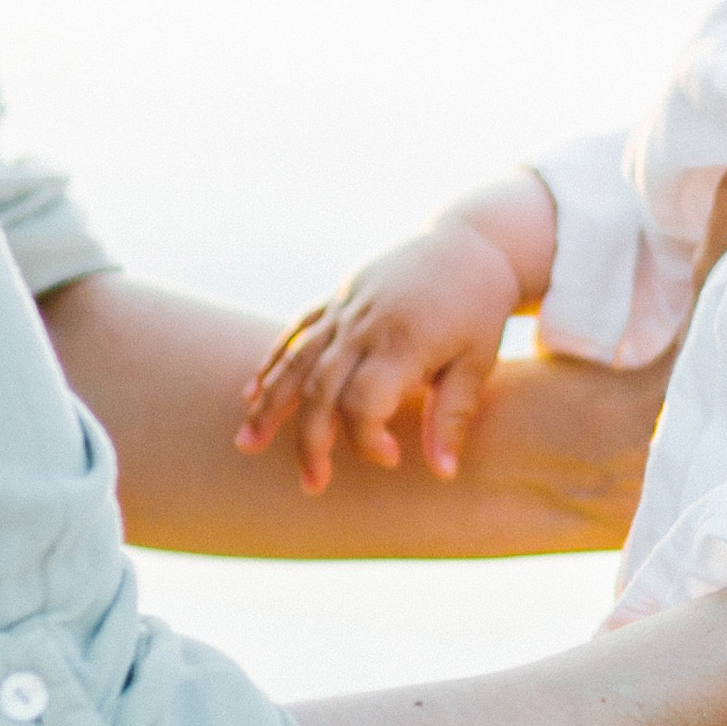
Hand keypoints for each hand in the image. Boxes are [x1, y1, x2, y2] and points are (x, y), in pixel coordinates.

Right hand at [237, 220, 526, 492]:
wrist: (468, 241)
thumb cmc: (479, 307)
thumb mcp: (478, 362)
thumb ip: (453, 416)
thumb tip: (443, 474)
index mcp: (402, 342)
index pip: (362, 401)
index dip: (367, 439)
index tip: (392, 458)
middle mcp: (364, 325)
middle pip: (319, 389)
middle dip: (310, 441)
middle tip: (313, 484)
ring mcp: (345, 308)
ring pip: (294, 360)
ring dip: (269, 405)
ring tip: (247, 444)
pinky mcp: (338, 296)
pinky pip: (296, 332)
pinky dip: (273, 363)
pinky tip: (253, 393)